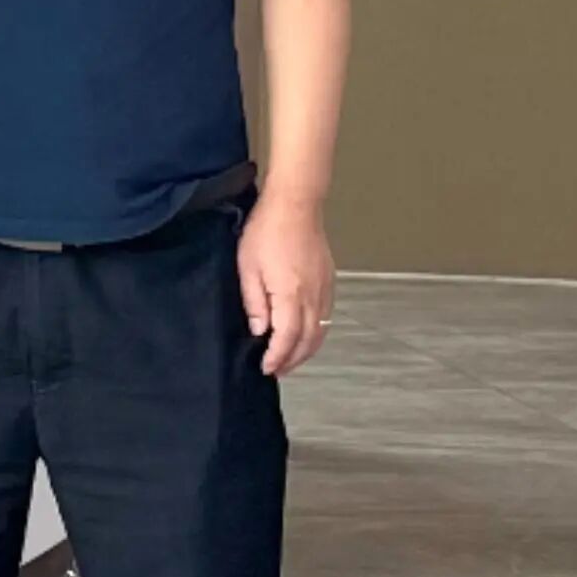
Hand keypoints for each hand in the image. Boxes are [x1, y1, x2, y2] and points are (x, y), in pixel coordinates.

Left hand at [238, 192, 336, 378]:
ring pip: (321, 331)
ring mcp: (325, 289)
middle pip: (308, 340)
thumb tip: (260, 331)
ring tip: (289, 360)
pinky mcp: (329, 282)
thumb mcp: (247, 268)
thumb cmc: (265, 232)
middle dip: (292, 360)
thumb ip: (254, 303)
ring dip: (306, 350)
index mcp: (291, 295)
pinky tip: (304, 335)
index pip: (287, 338)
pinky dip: (316, 333)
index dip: (278, 357)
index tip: (266, 369)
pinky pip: (326, 317)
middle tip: (276, 371)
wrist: (295, 206)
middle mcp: (314, 297)